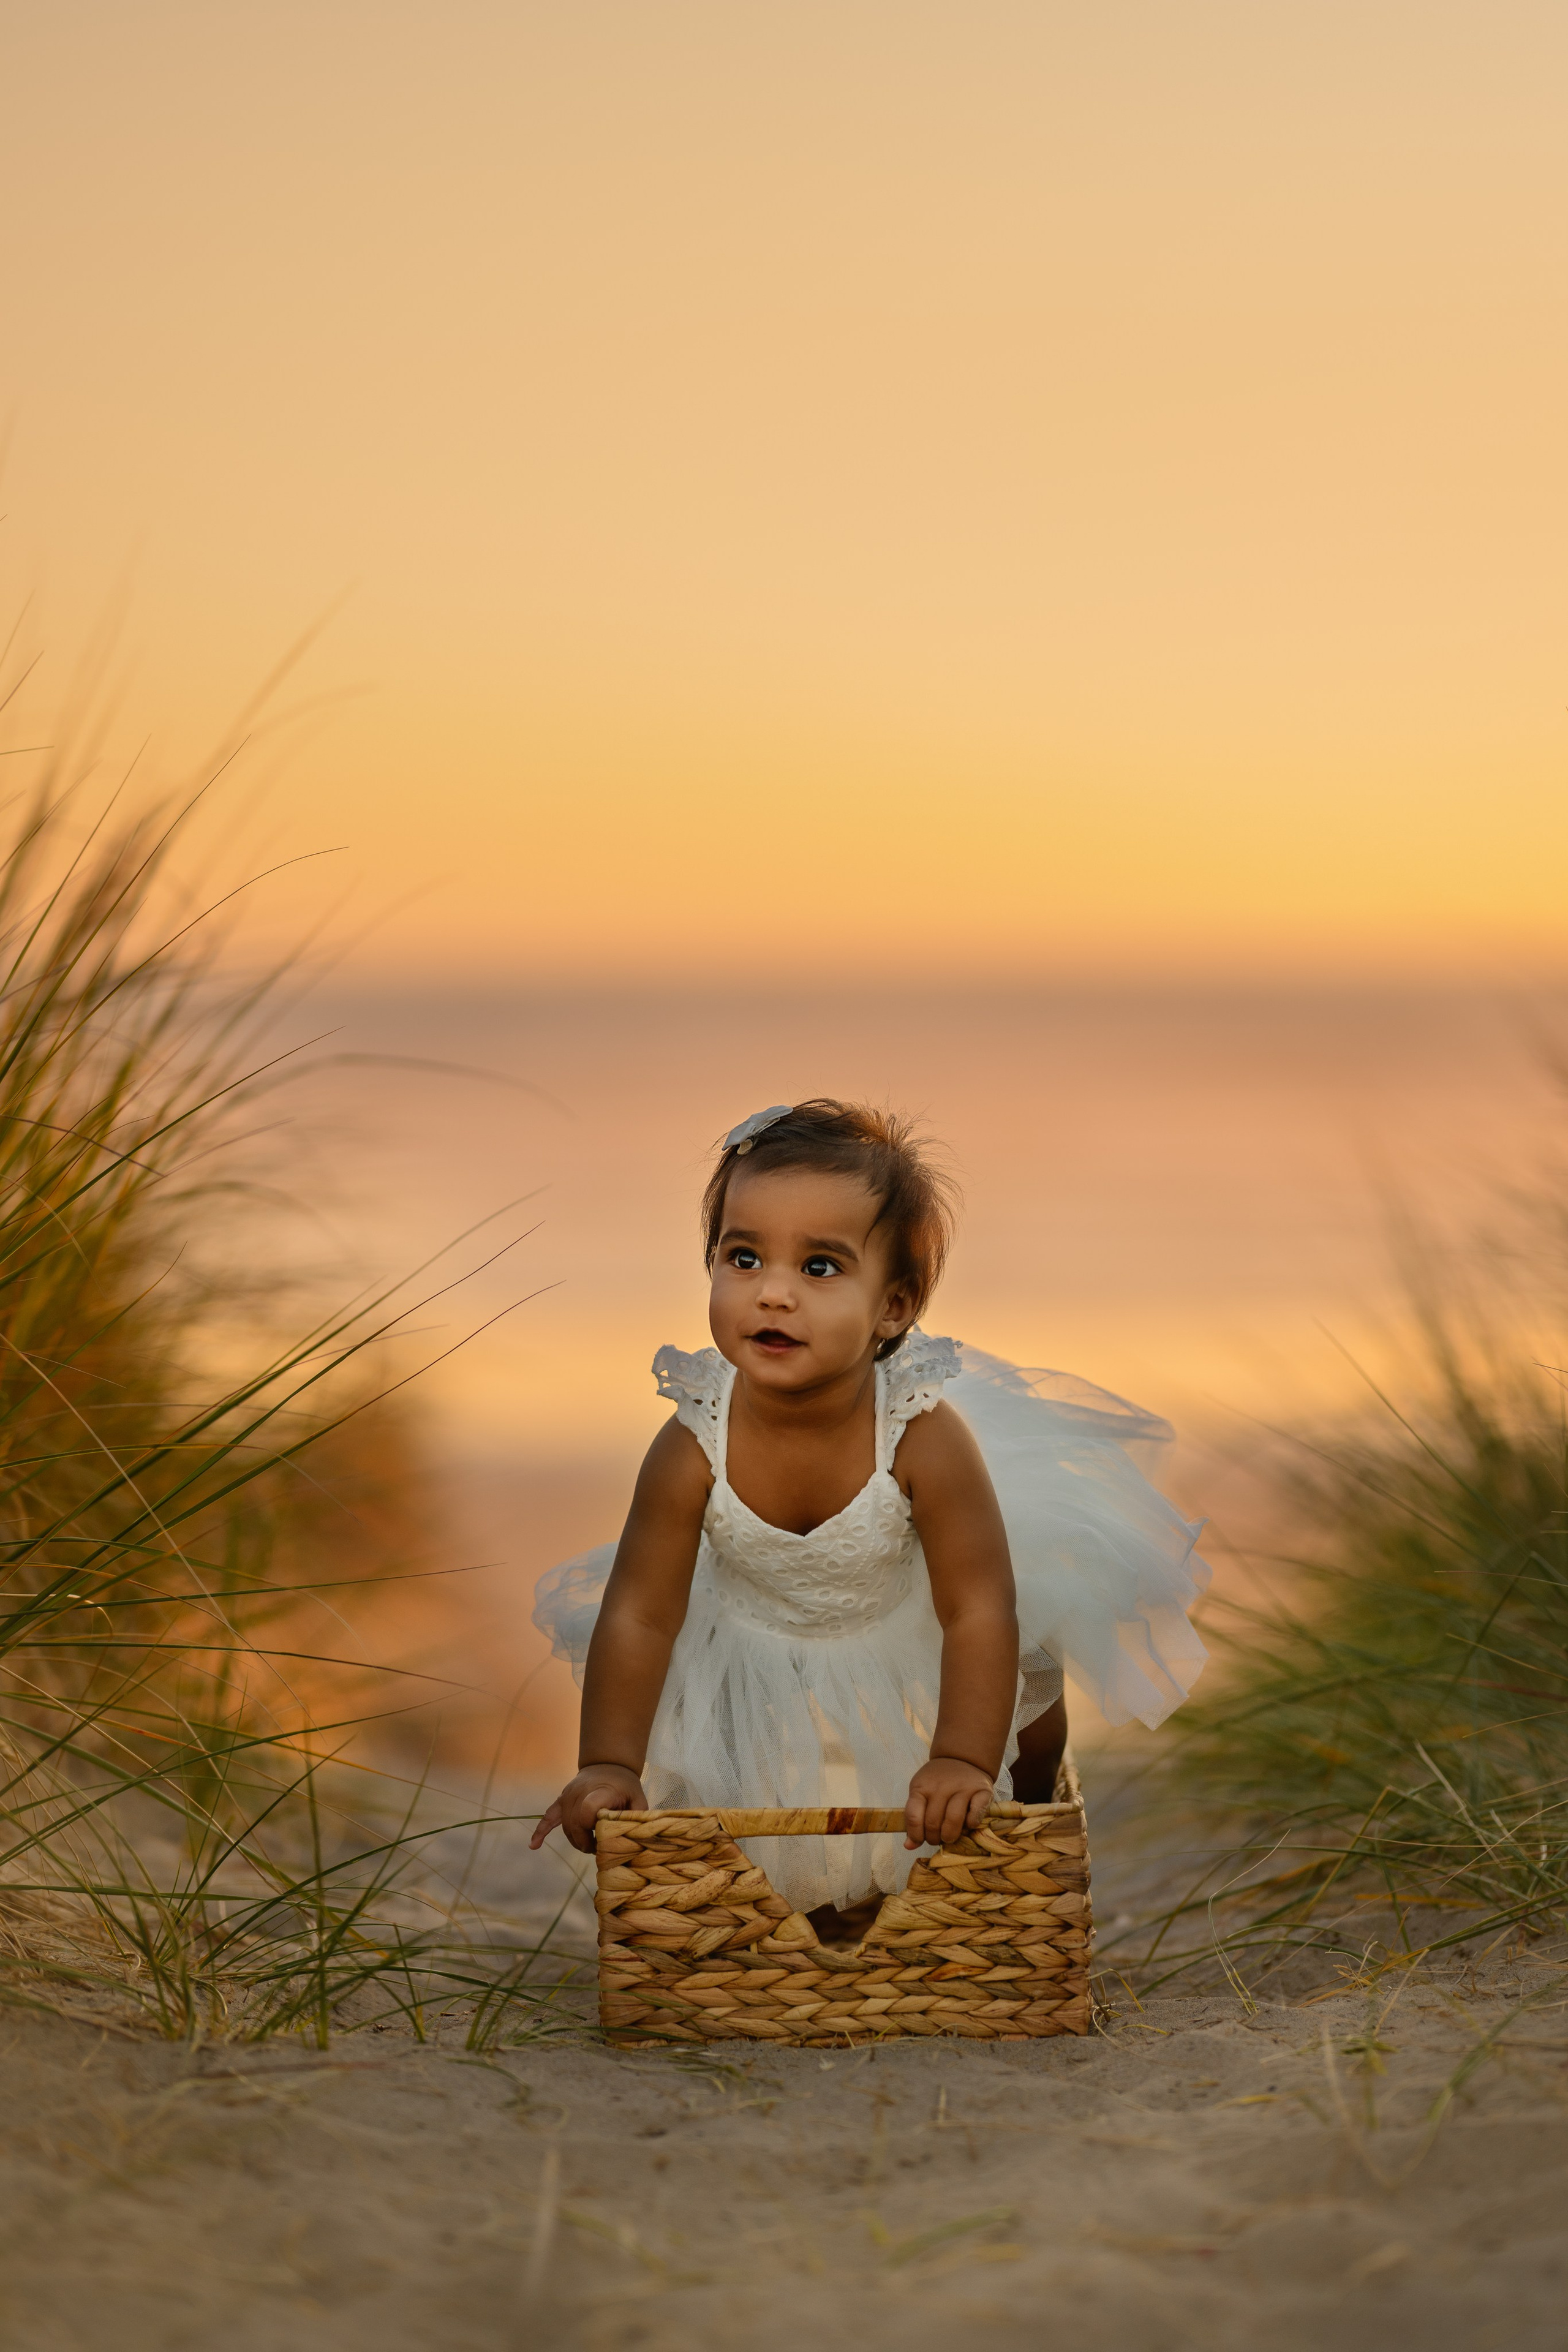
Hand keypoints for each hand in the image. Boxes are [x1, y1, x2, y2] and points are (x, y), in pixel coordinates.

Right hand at [529, 1763, 646, 1853]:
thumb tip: (633, 1839)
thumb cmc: (625, 1785)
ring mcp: (568, 1796)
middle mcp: (579, 1792)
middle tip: (598, 1849)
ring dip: (575, 1840)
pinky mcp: (561, 1800)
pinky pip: (549, 1816)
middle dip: (584, 1842)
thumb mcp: (637, 1799)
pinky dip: (541, 1831)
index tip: (602, 1837)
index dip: (592, 1829)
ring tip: (589, 1846)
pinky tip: (534, 1845)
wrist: (609, 1764)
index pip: (587, 1812)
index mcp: (600, 1791)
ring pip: (565, 1825)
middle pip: (574, 1823)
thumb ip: (635, 1819)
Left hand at [904, 1756, 993, 1849]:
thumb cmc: (938, 1781)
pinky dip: (970, 1826)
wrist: (962, 1757)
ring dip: (950, 1836)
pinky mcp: (982, 1791)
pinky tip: (967, 1823)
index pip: (913, 1816)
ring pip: (954, 1821)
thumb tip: (909, 1846)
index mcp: (922, 1786)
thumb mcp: (921, 1792)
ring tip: (949, 1837)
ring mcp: (963, 1787)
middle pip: (933, 1822)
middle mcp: (942, 1786)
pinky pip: (975, 1817)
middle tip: (937, 1839)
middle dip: (933, 1838)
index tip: (919, 1840)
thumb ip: (915, 1818)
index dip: (915, 1835)